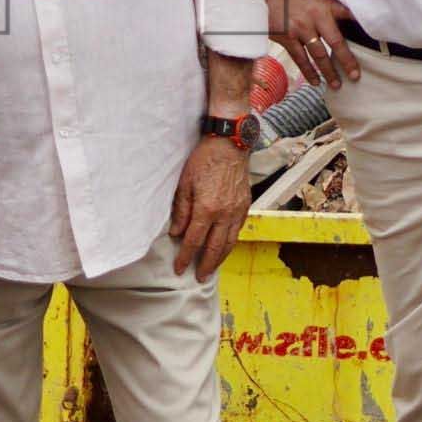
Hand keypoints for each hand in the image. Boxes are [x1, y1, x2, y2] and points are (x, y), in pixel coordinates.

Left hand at [165, 132, 253, 275]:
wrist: (230, 144)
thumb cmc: (204, 160)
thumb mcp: (185, 183)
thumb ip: (181, 210)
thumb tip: (177, 233)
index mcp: (207, 209)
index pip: (194, 240)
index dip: (186, 257)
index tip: (180, 268)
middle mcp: (225, 214)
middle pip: (214, 247)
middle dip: (205, 265)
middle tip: (198, 277)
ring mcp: (237, 211)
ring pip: (229, 242)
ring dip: (220, 259)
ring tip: (212, 269)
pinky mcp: (245, 205)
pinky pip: (237, 231)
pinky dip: (230, 243)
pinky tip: (225, 248)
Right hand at [266, 0, 353, 91]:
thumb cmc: (301, 2)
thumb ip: (336, 10)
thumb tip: (358, 22)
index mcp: (326, 6)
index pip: (348, 13)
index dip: (362, 23)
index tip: (376, 35)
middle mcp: (315, 16)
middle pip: (335, 41)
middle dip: (346, 60)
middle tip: (355, 76)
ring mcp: (301, 28)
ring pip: (318, 54)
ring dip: (328, 72)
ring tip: (337, 85)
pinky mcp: (287, 38)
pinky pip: (300, 59)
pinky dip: (308, 72)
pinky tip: (316, 82)